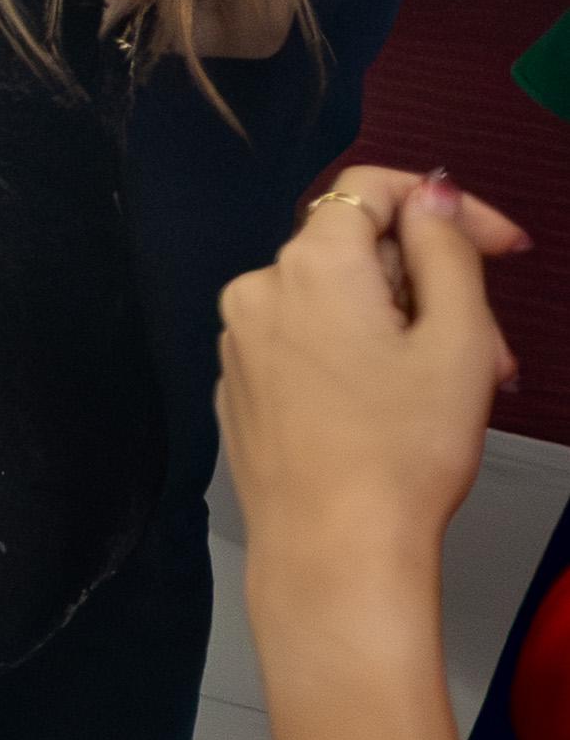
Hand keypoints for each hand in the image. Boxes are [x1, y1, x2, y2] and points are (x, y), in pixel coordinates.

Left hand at [221, 169, 529, 587]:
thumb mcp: (459, 337)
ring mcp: (240, 341)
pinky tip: (397, 409)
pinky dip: (355, 357)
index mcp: (311, 264)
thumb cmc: (401, 453)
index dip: (444, 207)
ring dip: (402, 328)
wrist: (335, 549)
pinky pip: (305, 344)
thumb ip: (446, 250)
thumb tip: (430, 195)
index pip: (372, 191)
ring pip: (336, 303)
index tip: (500, 244)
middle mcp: (260, 291)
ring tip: (455, 388)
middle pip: (358, 253)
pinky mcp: (240, 386)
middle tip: (493, 346)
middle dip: (433, 286)